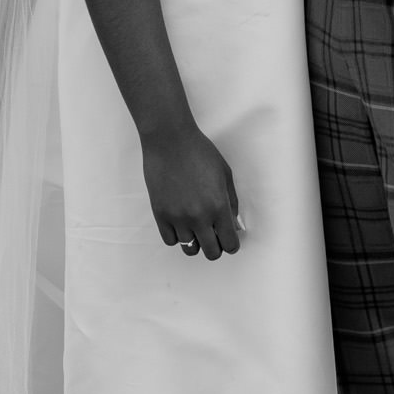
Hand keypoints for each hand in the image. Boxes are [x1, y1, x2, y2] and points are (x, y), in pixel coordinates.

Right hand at [143, 123, 241, 258]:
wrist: (170, 140)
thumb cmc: (199, 152)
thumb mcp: (225, 174)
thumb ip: (231, 203)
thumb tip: (234, 225)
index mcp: (218, 206)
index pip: (230, 244)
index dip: (231, 244)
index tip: (228, 237)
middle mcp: (199, 216)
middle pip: (211, 253)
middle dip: (216, 246)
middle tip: (213, 234)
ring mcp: (178, 217)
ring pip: (190, 250)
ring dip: (196, 242)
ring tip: (196, 227)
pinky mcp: (160, 214)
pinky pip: (170, 240)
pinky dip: (177, 236)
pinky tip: (180, 222)